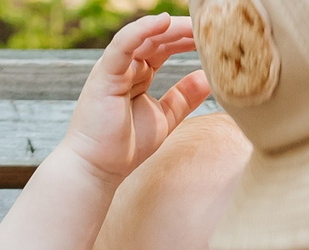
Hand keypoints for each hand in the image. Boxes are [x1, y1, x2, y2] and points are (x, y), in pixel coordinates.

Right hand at [57, 14, 211, 188]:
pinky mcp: (104, 74)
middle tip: (207, 26)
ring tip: (193, 23)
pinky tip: (163, 21)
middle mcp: (125, 67)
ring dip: (169, 28)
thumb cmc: (125, 147)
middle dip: (182, 30)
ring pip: (142, 37)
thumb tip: (208, 78)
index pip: (163, 47)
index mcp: (137, 74)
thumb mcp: (164, 117)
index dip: (186, 39)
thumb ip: (184, 97)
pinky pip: (123, 45)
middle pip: (156, 38)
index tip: (211, 37)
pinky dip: (141, 30)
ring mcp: (114, 69)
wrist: (98, 169)